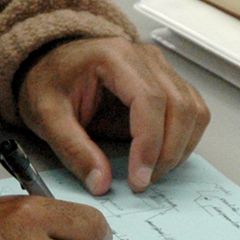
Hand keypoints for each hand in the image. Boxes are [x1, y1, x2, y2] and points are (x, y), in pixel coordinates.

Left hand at [17, 38, 209, 193]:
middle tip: (144, 182)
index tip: (139, 177)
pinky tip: (162, 157)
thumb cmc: (48, 80)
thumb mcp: (46, 115)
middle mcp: (144, 57)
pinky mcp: (166, 83)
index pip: (149, 99)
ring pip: (193, 109)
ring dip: (181, 147)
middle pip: (179, 105)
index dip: (150, 143)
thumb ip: (73, 149)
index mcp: (114, 56)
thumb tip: (101, 183)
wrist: (49, 62)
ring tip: (152, 172)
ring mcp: (160, 68)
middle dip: (167, 152)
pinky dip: (185, 139)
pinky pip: (192, 110)